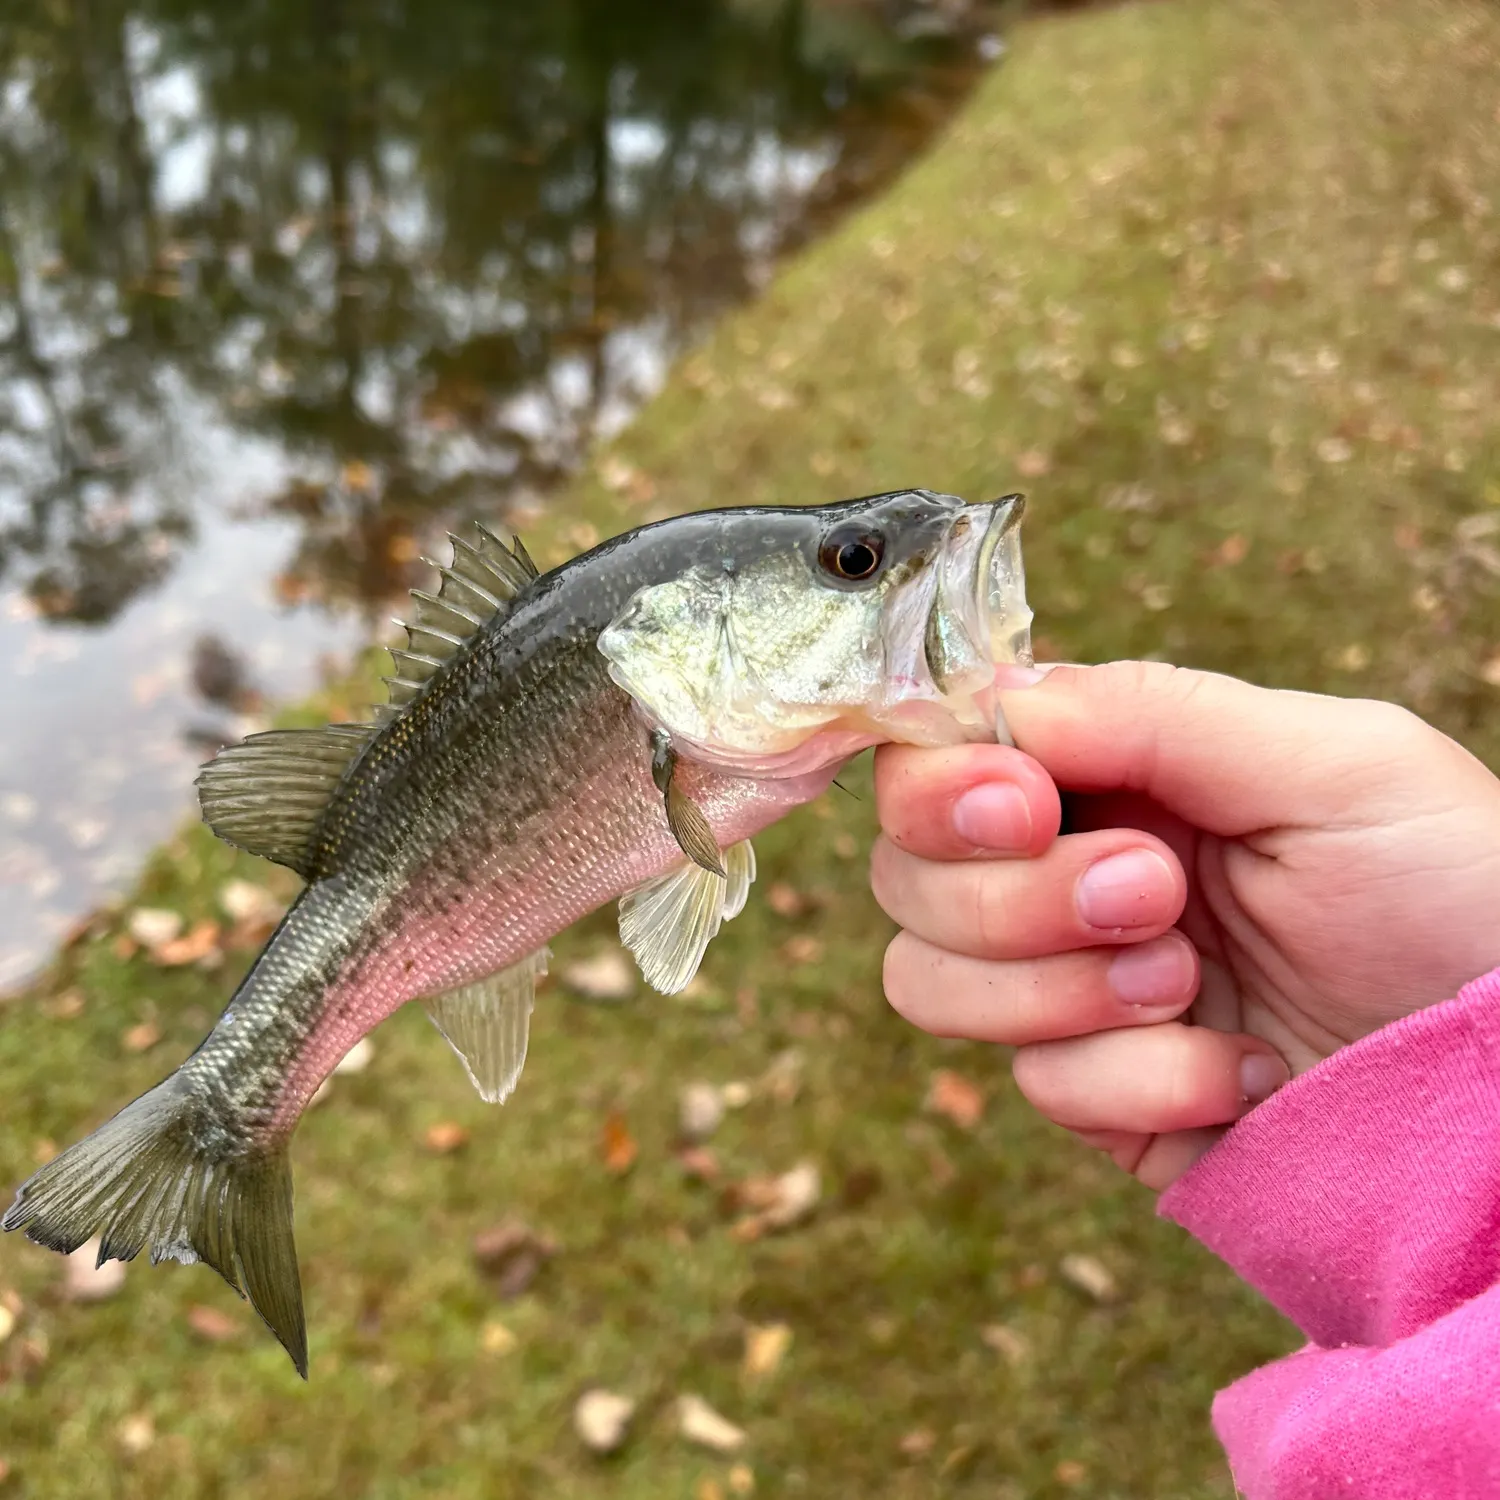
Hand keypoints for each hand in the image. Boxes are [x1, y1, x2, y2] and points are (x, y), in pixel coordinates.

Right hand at [872, 662, 1499, 1187]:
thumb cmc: (1455, 890)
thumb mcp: (1335, 764)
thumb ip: (1160, 713)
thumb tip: (994, 698)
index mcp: (1112, 774)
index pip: (937, 758)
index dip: (945, 785)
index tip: (1026, 806)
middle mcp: (1065, 872)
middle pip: (906, 873)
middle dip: (1018, 894)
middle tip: (1156, 894)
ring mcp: (1068, 989)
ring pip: (926, 979)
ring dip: (1059, 987)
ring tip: (1192, 982)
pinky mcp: (1095, 1095)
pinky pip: (1035, 1085)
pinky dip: (1140, 1080)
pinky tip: (1238, 1070)